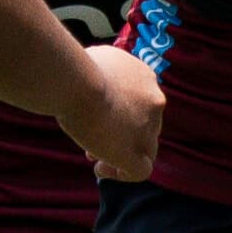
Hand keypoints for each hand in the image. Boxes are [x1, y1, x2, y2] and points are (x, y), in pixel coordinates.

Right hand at [59, 45, 164, 181]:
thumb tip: (97, 81)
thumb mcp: (98, 58)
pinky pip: (140, 171)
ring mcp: (148, 129)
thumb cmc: (77, 67)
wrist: (77, 82)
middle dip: (119, 133)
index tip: (98, 115)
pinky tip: (102, 169)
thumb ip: (106, 71)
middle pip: (143, 125)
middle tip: (93, 137)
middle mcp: (154, 102)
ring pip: (144, 149)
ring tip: (94, 157)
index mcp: (146, 78)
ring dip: (121, 153)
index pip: (140, 101)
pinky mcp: (135, 152)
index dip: (120, 112)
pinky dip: (123, 174)